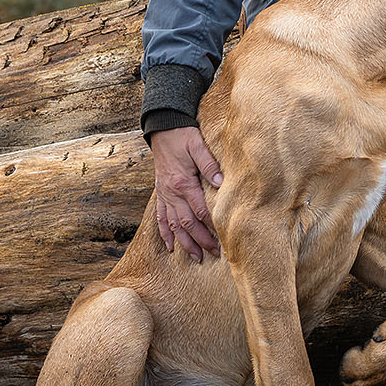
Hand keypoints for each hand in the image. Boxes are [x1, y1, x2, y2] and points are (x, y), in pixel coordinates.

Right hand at [148, 125, 222, 260]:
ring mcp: (165, 195)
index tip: (225, 237)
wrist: (162, 128)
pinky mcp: (161, 193)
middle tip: (214, 253)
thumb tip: (221, 182)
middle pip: (187, 223)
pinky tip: (171, 246)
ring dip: (185, 242)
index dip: (212, 226)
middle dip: (201, 240)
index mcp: (183, 183)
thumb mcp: (197, 146)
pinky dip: (165, 233)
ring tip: (196, 257)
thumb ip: (209, 165)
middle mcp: (172, 193)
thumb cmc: (182, 136)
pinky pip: (161, 218)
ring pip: (173, 225)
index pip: (200, 210)